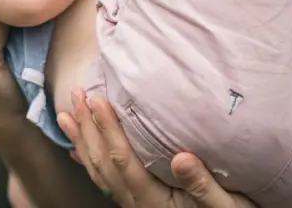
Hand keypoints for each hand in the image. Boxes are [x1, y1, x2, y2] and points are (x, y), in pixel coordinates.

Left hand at [58, 89, 255, 207]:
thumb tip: (181, 158)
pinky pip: (104, 180)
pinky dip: (88, 161)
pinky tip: (78, 149)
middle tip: (75, 95)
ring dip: (81, 141)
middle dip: (87, 127)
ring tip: (66, 115)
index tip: (96, 100)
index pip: (123, 160)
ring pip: (99, 171)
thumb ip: (203, 184)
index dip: (108, 129)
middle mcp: (137, 204)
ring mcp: (133, 204)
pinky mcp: (136, 202)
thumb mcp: (226, 205)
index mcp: (154, 201)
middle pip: (103, 162)